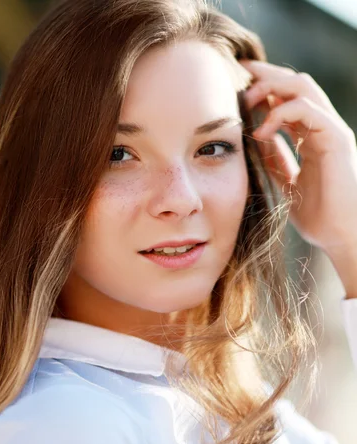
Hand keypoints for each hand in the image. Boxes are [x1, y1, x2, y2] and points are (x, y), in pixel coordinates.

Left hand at [239, 60, 356, 259]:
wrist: (340, 236)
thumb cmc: (317, 215)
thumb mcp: (287, 182)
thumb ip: (275, 159)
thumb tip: (255, 137)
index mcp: (313, 136)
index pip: (288, 99)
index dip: (265, 86)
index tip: (237, 83)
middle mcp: (324, 127)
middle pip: (295, 83)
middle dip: (265, 74)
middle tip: (238, 74)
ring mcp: (331, 130)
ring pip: (303, 86)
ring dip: (270, 87)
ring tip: (246, 100)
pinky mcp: (336, 139)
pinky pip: (307, 110)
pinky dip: (280, 114)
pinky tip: (261, 132)